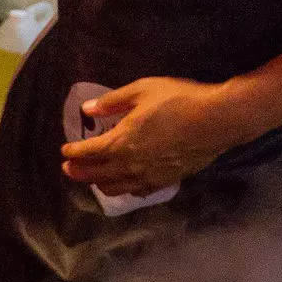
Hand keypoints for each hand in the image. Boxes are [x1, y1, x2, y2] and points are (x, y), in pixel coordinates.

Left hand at [60, 77, 268, 195]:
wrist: (217, 120)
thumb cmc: (179, 100)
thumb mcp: (142, 90)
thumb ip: (112, 102)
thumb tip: (87, 109)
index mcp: (120, 142)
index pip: (87, 153)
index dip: (73, 152)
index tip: (65, 150)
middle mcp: (130, 165)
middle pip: (95, 175)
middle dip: (78, 171)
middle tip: (68, 168)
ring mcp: (148, 177)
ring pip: (114, 188)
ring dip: (98, 184)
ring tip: (93, 177)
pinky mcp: (165, 182)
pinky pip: (137, 191)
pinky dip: (124, 188)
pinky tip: (125, 183)